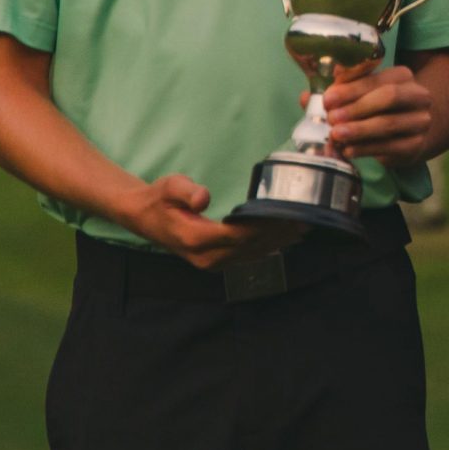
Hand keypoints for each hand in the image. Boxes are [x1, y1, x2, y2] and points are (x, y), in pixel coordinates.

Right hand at [126, 173, 300, 271]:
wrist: (143, 218)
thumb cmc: (158, 199)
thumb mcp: (168, 186)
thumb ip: (186, 192)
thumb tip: (203, 198)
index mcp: (196, 238)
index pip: (238, 235)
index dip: (264, 227)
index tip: (286, 216)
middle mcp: (206, 257)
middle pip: (250, 247)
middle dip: (279, 235)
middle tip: (305, 220)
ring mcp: (211, 263)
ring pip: (252, 255)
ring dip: (278, 243)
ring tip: (302, 230)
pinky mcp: (216, 262)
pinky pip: (247, 258)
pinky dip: (268, 249)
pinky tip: (285, 241)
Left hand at [314, 61, 435, 166]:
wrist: (410, 133)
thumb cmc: (379, 109)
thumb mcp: (362, 95)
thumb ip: (338, 94)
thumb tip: (307, 97)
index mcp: (402, 76)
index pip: (376, 77)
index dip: (350, 88)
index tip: (328, 98)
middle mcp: (417, 95)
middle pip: (389, 97)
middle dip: (357, 107)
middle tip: (332, 118)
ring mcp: (420, 121)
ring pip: (389, 123)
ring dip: (359, 130)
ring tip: (336, 135)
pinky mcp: (417, 145)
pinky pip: (390, 147)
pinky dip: (366, 149)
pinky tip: (349, 150)